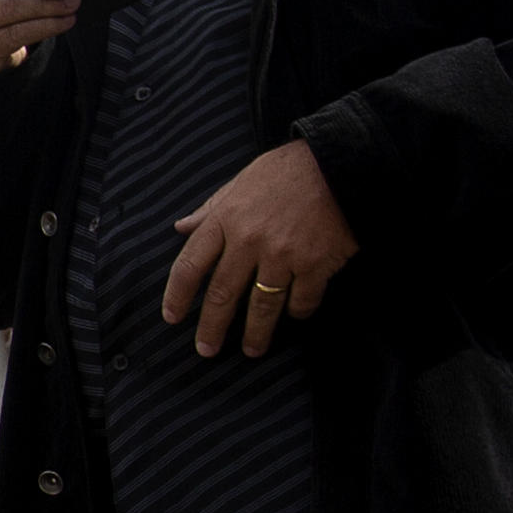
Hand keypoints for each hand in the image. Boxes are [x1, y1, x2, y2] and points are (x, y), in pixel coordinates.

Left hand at [161, 140, 358, 357]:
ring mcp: (283, 255)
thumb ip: (212, 208)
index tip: (172, 317)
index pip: (191, 265)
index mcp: (226, 219)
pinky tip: (295, 315)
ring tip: (252, 350)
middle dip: (212, 328)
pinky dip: (298, 311)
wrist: (340, 161)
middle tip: (206, 351)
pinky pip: (302, 299)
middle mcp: (249, 240)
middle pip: (222, 295)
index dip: (178, 295)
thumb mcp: (242, 180)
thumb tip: (181, 227)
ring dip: (256, 333)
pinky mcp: (315, 263)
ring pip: (262, 306)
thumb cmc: (288, 170)